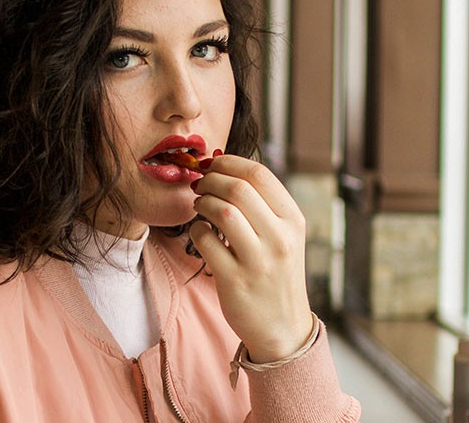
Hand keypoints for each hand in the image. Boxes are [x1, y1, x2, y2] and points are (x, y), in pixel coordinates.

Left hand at [189, 154, 313, 362]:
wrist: (282, 327)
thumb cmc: (276, 273)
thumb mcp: (284, 236)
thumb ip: (262, 204)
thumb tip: (225, 166)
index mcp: (293, 221)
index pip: (259, 175)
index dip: (228, 162)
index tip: (212, 163)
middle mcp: (280, 238)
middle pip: (238, 188)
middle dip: (211, 179)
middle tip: (199, 183)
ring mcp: (258, 260)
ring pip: (222, 212)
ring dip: (202, 202)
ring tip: (199, 205)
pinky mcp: (234, 279)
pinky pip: (205, 240)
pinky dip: (196, 229)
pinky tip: (200, 232)